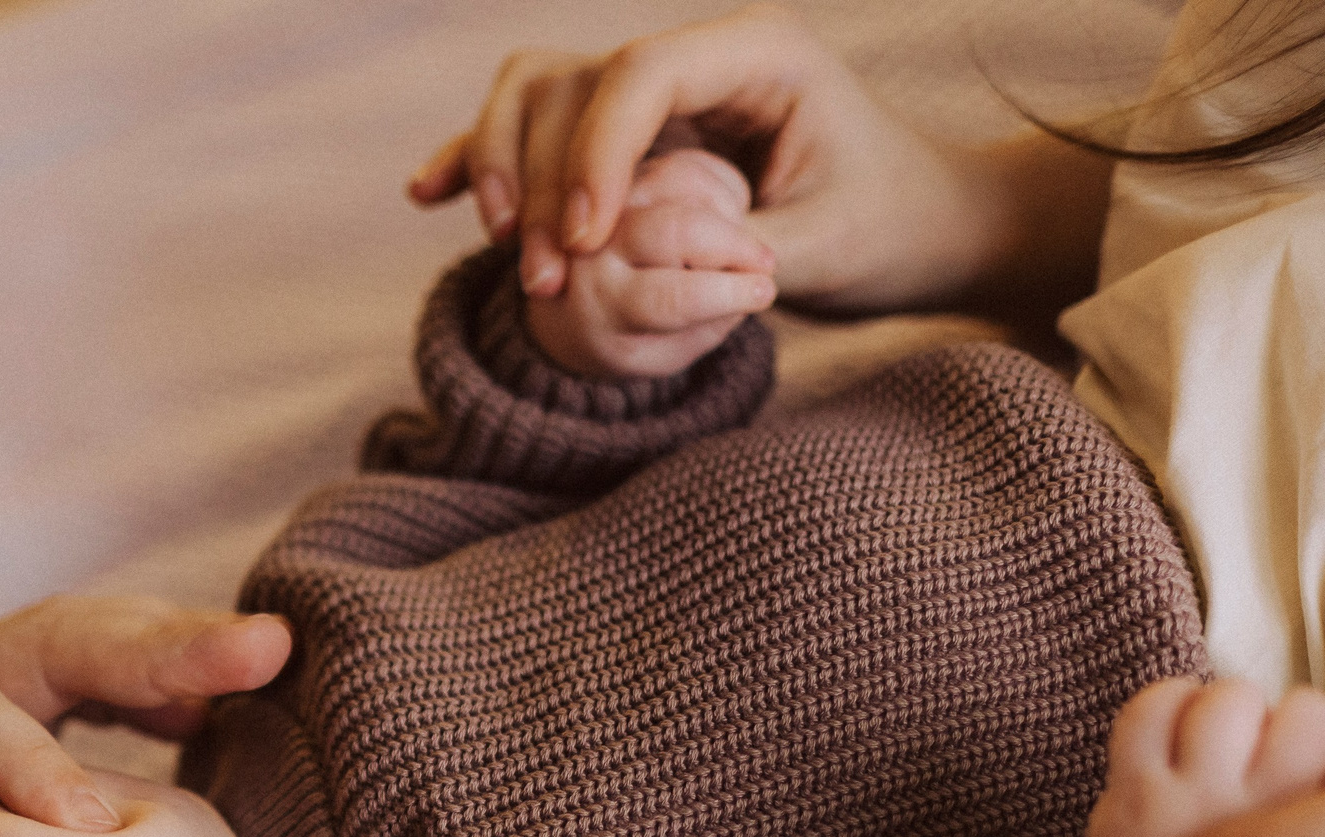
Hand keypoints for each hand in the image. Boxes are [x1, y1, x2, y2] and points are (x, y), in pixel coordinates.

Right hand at [0, 597, 291, 836]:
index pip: (77, 734)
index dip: (173, 731)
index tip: (283, 753)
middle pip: (65, 663)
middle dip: (175, 651)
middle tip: (276, 649)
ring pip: (15, 654)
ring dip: (132, 657)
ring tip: (228, 675)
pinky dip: (9, 748)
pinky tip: (76, 803)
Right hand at [408, 4, 1108, 327]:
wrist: (913, 227)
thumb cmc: (889, 228)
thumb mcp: (830, 244)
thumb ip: (736, 248)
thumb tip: (639, 257)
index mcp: (759, 52)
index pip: (642, 72)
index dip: (595, 152)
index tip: (585, 240)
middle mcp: (695, 56)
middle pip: (574, 82)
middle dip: (544, 178)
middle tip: (545, 275)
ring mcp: (654, 91)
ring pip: (538, 95)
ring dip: (503, 167)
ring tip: (506, 249)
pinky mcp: (625, 133)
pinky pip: (536, 128)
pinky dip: (484, 159)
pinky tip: (430, 193)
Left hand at [522, 147, 775, 378]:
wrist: (574, 304)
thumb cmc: (631, 336)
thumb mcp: (664, 351)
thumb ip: (710, 324)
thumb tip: (756, 280)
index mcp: (601, 303)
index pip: (666, 297)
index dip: (725, 293)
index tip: (765, 292)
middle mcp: (594, 246)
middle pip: (675, 229)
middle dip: (733, 245)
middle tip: (765, 264)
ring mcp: (609, 200)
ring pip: (682, 182)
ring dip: (728, 212)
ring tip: (739, 247)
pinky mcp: (629, 172)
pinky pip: (688, 165)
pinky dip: (722, 190)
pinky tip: (726, 220)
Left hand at [1086, 680, 1324, 836]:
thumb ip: (1308, 815)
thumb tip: (1314, 726)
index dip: (1324, 745)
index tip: (1308, 772)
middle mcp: (1270, 813)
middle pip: (1307, 714)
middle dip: (1287, 724)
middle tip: (1263, 758)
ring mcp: (1199, 802)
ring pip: (1230, 701)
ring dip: (1225, 711)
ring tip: (1219, 746)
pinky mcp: (1137, 796)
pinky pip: (1152, 708)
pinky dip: (1165, 701)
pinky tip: (1176, 728)